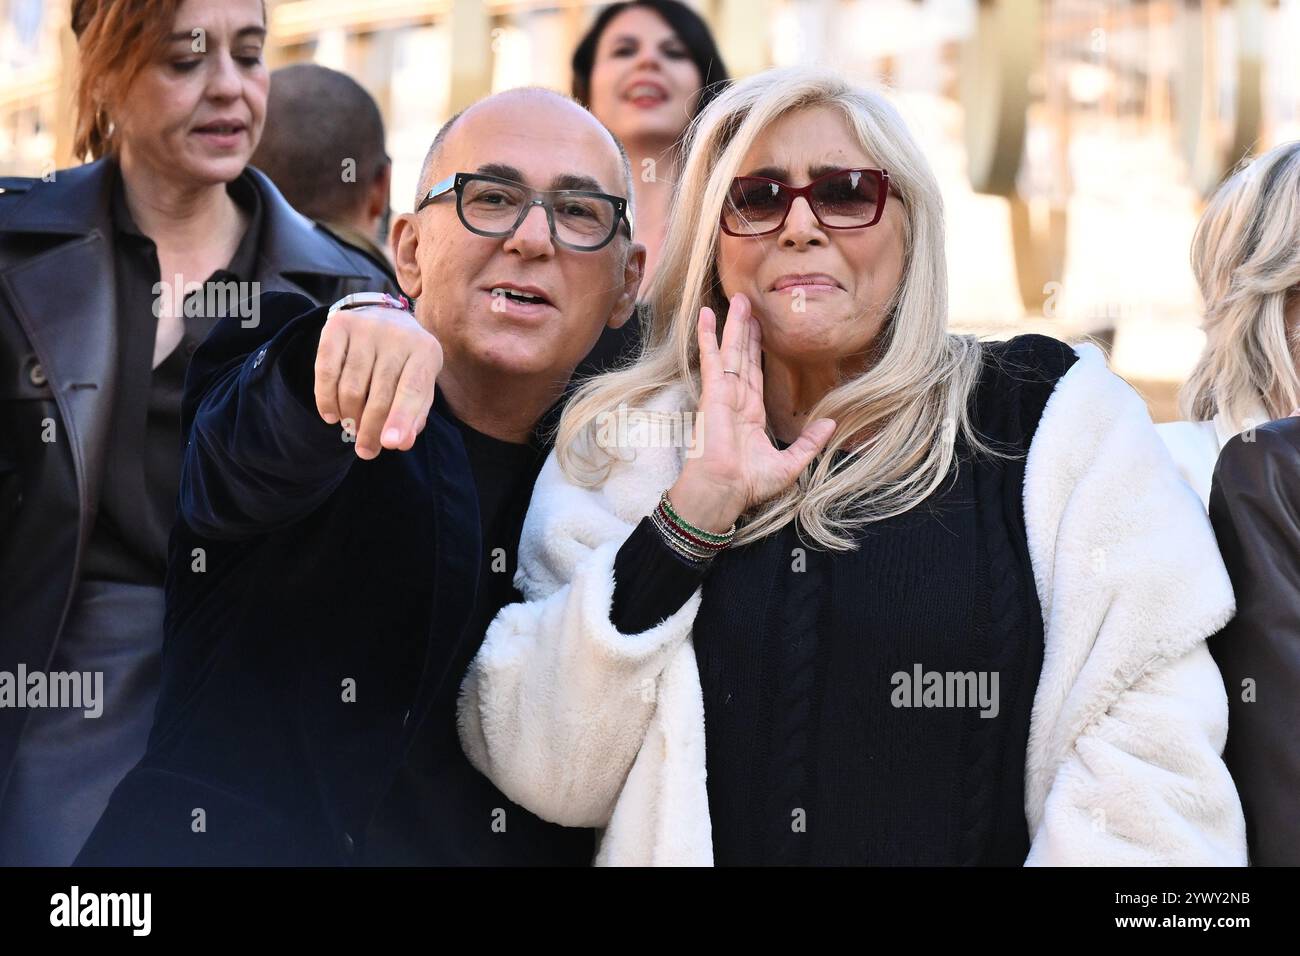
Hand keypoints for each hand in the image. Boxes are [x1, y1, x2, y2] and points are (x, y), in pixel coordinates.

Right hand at [313, 304, 442, 458]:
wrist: (382, 316)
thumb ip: (414, 415)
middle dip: (370, 429)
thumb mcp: (419, 384)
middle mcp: (397, 335)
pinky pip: (326, 371)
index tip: (391, 445)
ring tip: (352, 427)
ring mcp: (366, 327)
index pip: (413, 390)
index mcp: (425, 351)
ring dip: (349, 416)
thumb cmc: (404, 363)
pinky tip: (331, 415)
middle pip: (380, 394)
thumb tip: (401, 443)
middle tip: (365, 451)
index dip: (401, 419)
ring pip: (351, 387)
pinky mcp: (338, 325)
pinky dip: (325, 399)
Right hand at [667, 293, 835, 532]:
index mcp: (751, 413)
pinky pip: (712, 359)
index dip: (758, 349)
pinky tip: (705, 316)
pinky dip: (708, 337)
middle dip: (746, 329)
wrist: (725, 491)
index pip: (756, 373)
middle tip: (748, 302)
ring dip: (732, 325)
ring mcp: (724, 393)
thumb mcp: (790, 463)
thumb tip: (832, 423)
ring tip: (736, 299)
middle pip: (743, 355)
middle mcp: (737, 399)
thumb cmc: (749, 483)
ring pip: (730, 351)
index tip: (762, 327)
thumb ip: (810, 442)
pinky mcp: (714, 392)